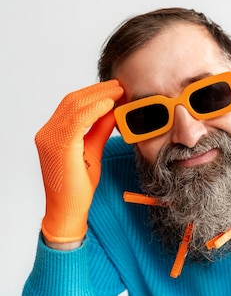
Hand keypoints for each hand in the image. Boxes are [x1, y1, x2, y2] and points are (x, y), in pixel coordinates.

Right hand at [35, 80, 123, 242]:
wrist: (69, 210)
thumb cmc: (78, 185)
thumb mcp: (92, 150)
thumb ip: (99, 129)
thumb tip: (112, 110)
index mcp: (52, 133)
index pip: (71, 104)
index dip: (92, 94)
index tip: (113, 89)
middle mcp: (47, 133)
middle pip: (72, 101)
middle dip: (97, 90)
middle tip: (118, 85)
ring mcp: (50, 139)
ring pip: (74, 106)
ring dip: (99, 96)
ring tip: (118, 91)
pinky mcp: (60, 146)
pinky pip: (78, 119)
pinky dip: (95, 109)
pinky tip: (109, 104)